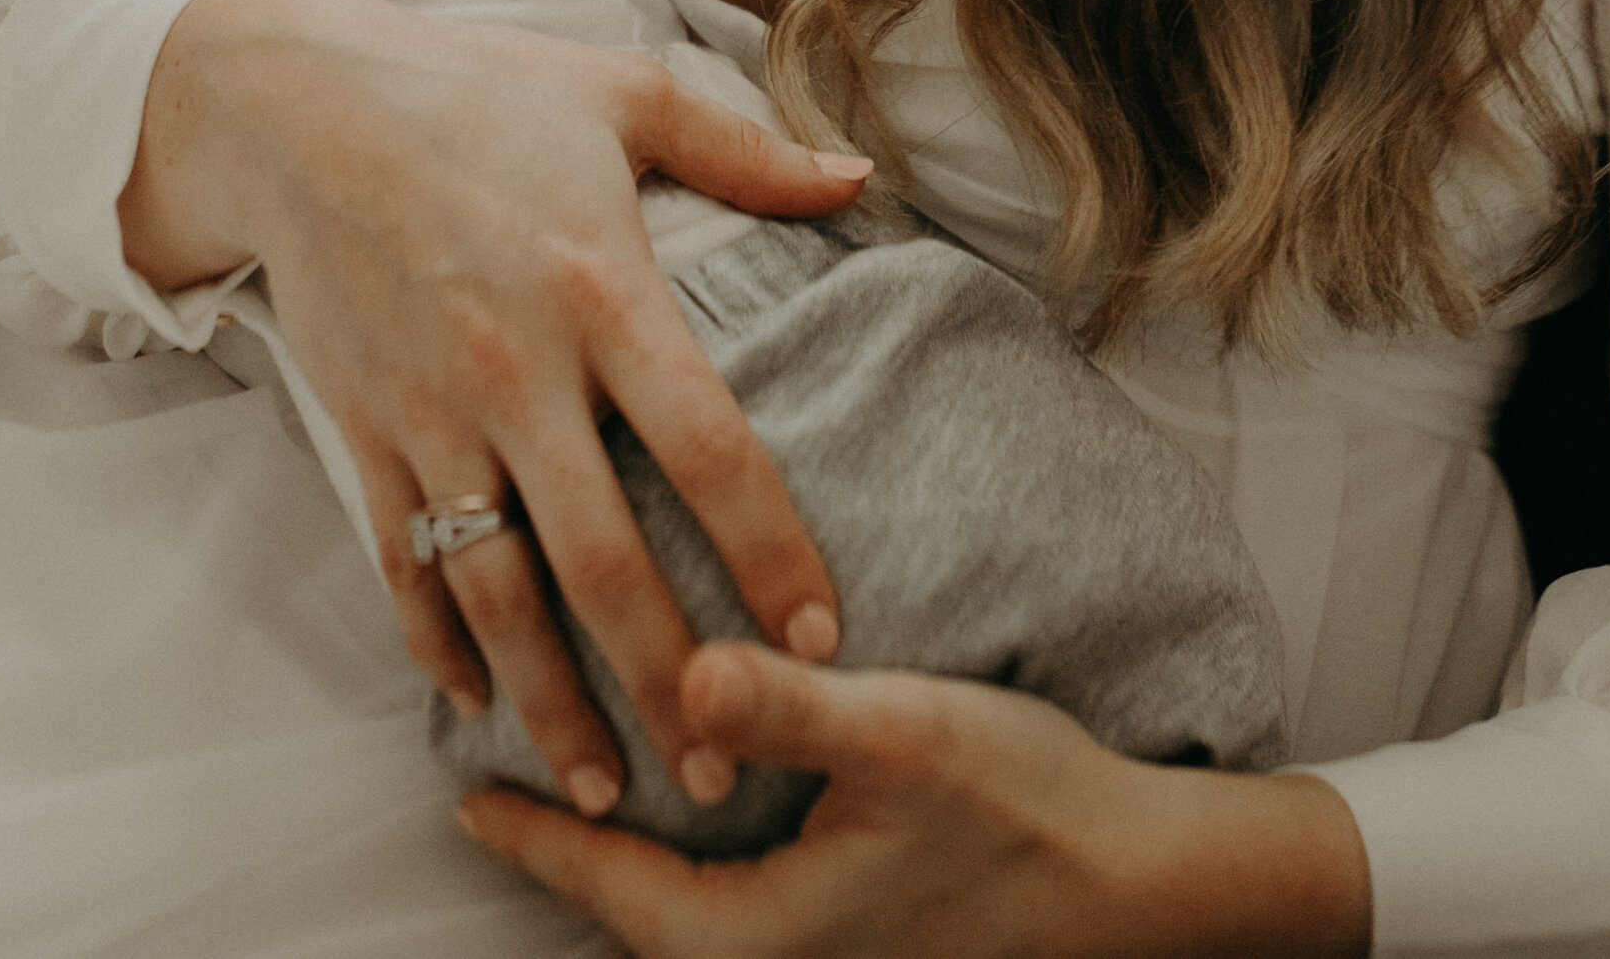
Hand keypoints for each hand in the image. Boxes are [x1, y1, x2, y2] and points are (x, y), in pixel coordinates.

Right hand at [125, 0, 872, 820]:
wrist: (296, 101)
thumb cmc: (475, 90)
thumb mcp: (622, 94)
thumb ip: (745, 151)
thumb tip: (858, 181)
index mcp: (602, 286)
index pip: (708, 446)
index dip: (769, 550)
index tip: (820, 637)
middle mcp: (519, 366)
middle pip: (603, 558)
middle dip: (669, 679)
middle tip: (724, 773)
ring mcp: (433, 410)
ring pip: (499, 591)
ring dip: (555, 702)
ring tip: (612, 791)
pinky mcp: (365, 429)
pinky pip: (405, 562)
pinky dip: (441, 645)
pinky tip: (481, 704)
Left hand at [459, 642, 1372, 957]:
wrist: (1142, 879)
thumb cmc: (1027, 806)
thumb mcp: (903, 734)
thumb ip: (786, 708)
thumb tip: (684, 676)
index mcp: (771, 937)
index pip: (616, 891)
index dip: (539, 835)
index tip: (467, 796)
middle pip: (640, 916)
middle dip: (571, 851)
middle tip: (505, 777)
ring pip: (688, 917)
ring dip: (630, 859)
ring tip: (580, 777)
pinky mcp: (857, 938)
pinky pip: (737, 913)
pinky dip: (692, 862)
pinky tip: (694, 798)